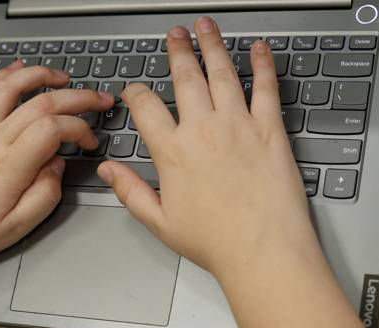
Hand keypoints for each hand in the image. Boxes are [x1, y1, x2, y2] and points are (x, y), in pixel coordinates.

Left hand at [0, 61, 113, 278]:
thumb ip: (45, 194)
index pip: (54, 128)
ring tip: (61, 76)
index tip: (90, 141)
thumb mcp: (16, 228)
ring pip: (9, 87)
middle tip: (99, 98)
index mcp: (9, 166)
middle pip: (40, 102)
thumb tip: (57, 165)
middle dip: (77, 96)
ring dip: (38, 75)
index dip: (81, 128)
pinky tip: (13, 72)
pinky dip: (1, 77)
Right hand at [98, 17, 316, 279]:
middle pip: (185, 77)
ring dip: (212, 45)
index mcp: (173, 152)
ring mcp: (238, 125)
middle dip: (178, 51)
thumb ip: (130, 191)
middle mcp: (203, 130)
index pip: (145, 107)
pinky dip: (262, 65)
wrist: (263, 250)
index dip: (134, 93)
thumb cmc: (214, 241)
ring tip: (206, 26)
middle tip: (176, 34)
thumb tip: (108, 171)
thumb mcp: (159, 221)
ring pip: (222, 73)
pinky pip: (265, 88)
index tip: (133, 90)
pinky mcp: (270, 130)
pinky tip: (259, 49)